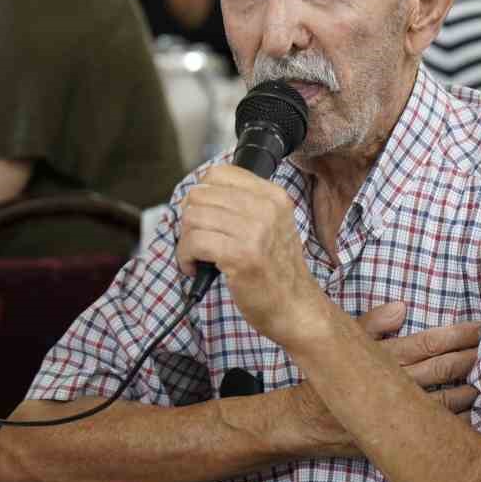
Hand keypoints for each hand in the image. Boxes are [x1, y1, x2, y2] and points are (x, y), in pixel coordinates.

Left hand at [176, 164, 320, 347]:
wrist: (296, 308)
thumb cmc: (278, 271)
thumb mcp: (273, 225)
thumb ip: (244, 205)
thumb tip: (197, 195)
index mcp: (274, 196)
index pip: (218, 173)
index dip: (202, 196)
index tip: (205, 217)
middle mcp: (266, 209)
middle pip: (199, 195)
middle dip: (190, 220)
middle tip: (199, 241)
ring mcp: (255, 231)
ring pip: (192, 217)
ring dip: (185, 241)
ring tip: (198, 257)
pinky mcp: (240, 256)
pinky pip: (193, 243)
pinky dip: (185, 257)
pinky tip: (194, 268)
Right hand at [288, 304, 480, 455]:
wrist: (304, 423)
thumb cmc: (325, 378)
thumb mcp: (343, 342)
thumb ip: (373, 323)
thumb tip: (402, 307)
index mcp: (382, 358)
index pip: (428, 344)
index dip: (457, 335)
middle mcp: (392, 386)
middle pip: (442, 369)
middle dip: (471, 357)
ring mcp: (395, 414)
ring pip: (443, 400)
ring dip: (469, 389)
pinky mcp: (396, 435)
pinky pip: (432, 427)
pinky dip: (454, 419)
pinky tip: (471, 412)